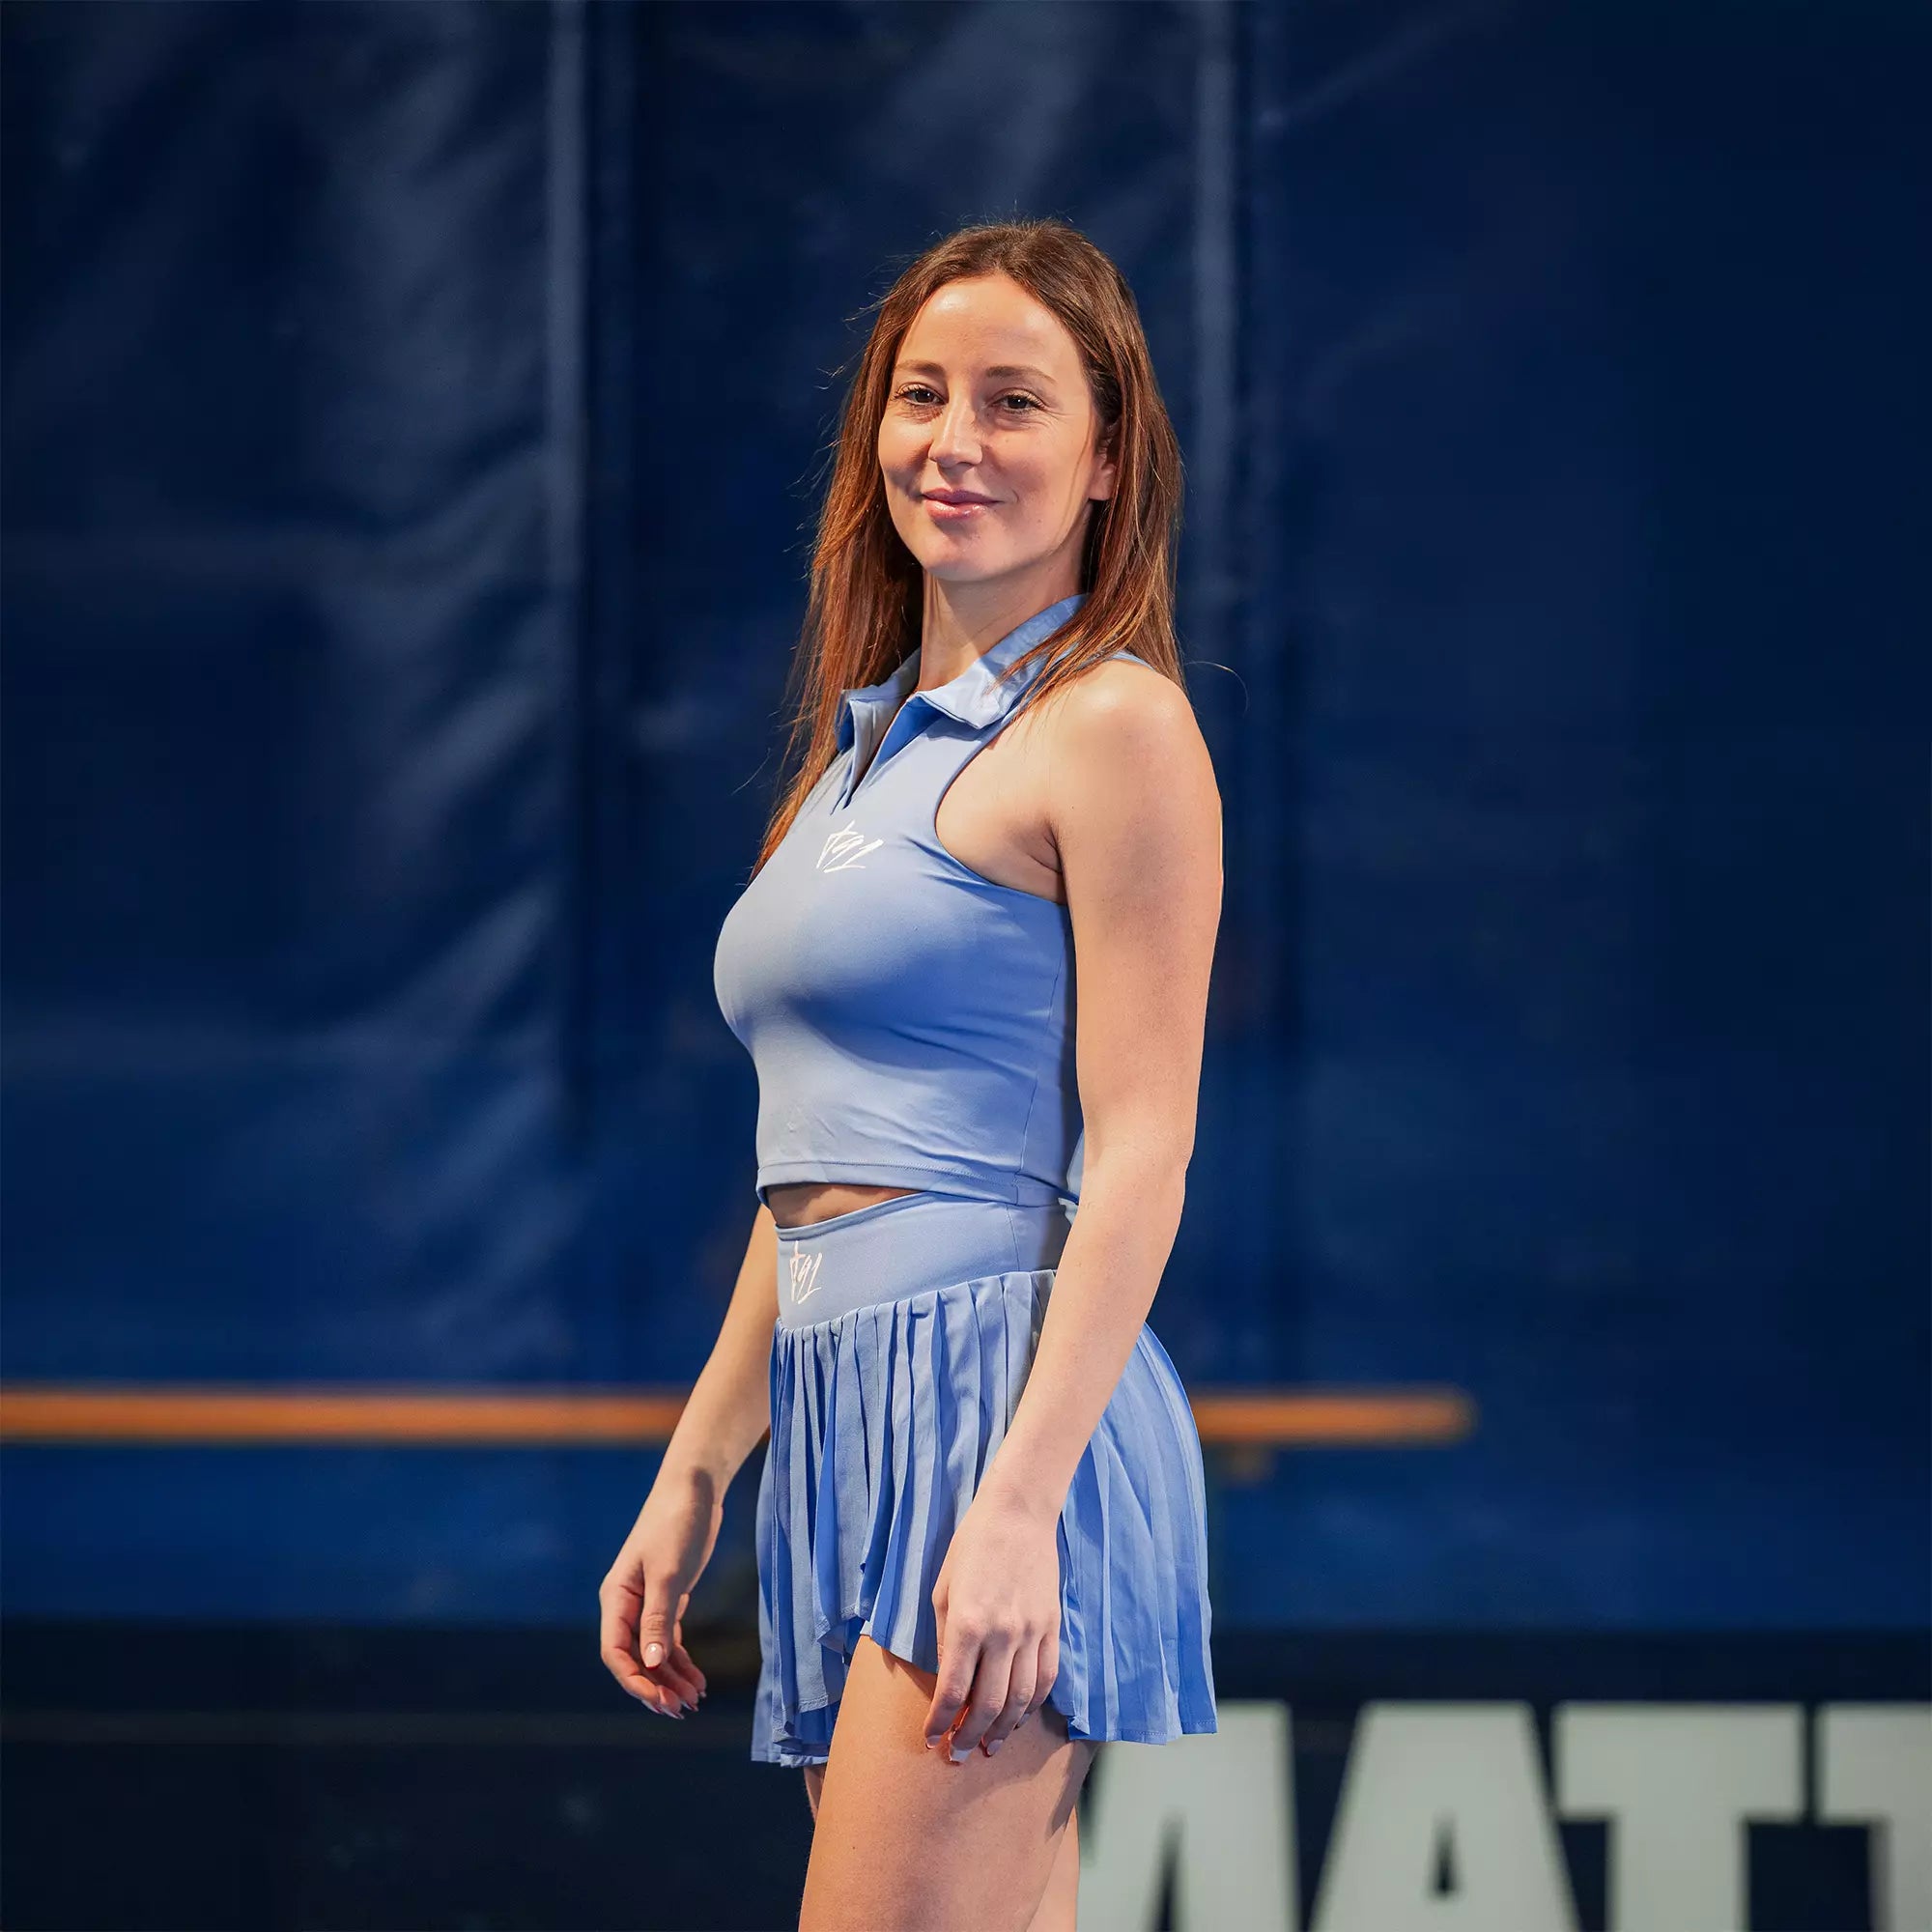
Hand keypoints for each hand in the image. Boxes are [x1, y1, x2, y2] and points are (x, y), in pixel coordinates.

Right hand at [599, 1464, 717, 1717]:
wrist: (695, 1488)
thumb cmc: (677, 1524)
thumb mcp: (668, 1573)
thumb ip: (658, 1619)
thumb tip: (648, 1663)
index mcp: (616, 1598)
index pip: (616, 1652)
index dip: (634, 1681)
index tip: (660, 1702)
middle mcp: (627, 1604)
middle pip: (634, 1659)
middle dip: (655, 1687)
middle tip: (681, 1710)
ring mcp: (647, 1602)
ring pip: (653, 1653)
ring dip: (671, 1678)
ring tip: (695, 1700)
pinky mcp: (668, 1597)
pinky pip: (669, 1640)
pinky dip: (681, 1661)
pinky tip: (697, 1679)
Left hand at [923, 1483, 1061, 1761]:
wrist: (1018, 1514)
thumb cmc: (971, 1547)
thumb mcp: (943, 1590)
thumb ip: (944, 1638)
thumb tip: (947, 1680)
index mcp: (967, 1623)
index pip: (954, 1690)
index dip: (941, 1721)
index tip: (931, 1739)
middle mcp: (1001, 1634)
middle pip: (988, 1703)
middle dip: (970, 1735)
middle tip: (958, 1756)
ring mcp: (1031, 1632)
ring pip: (1021, 1698)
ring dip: (1003, 1729)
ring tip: (989, 1747)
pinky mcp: (1052, 1627)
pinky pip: (1046, 1677)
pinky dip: (1033, 1705)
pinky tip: (1018, 1718)